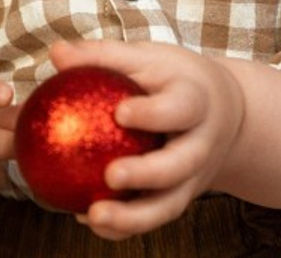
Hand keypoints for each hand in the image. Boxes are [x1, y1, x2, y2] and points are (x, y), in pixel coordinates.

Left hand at [46, 38, 243, 241]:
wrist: (223, 111)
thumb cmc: (174, 78)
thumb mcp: (149, 59)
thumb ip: (105, 57)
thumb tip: (57, 53)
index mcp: (197, 100)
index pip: (181, 107)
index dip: (154, 113)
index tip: (121, 112)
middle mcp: (200, 144)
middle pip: (179, 164)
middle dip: (147, 174)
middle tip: (111, 175)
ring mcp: (193, 177)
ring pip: (169, 204)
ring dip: (133, 217)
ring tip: (93, 214)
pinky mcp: (180, 198)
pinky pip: (153, 218)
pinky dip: (124, 226)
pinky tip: (90, 219)